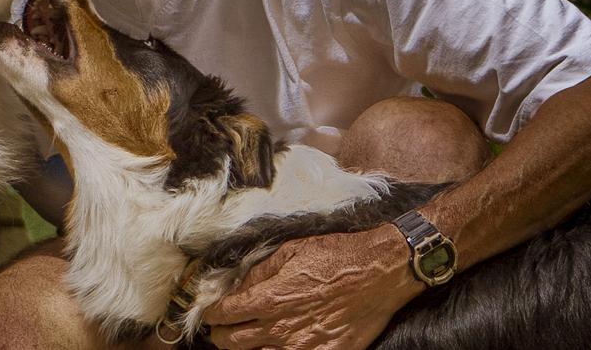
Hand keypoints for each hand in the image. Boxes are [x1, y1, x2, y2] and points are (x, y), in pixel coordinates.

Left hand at [203, 226, 420, 349]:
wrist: (379, 272)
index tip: (211, 313)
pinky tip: (274, 348)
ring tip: (244, 341)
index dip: (212, 314)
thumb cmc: (336, 256)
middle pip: (233, 342)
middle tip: (220, 330)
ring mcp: (302, 346)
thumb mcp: (291, 250)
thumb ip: (260, 271)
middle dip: (220, 336)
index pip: (225, 314)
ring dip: (245, 349)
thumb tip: (239, 286)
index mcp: (271, 298)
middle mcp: (281, 327)